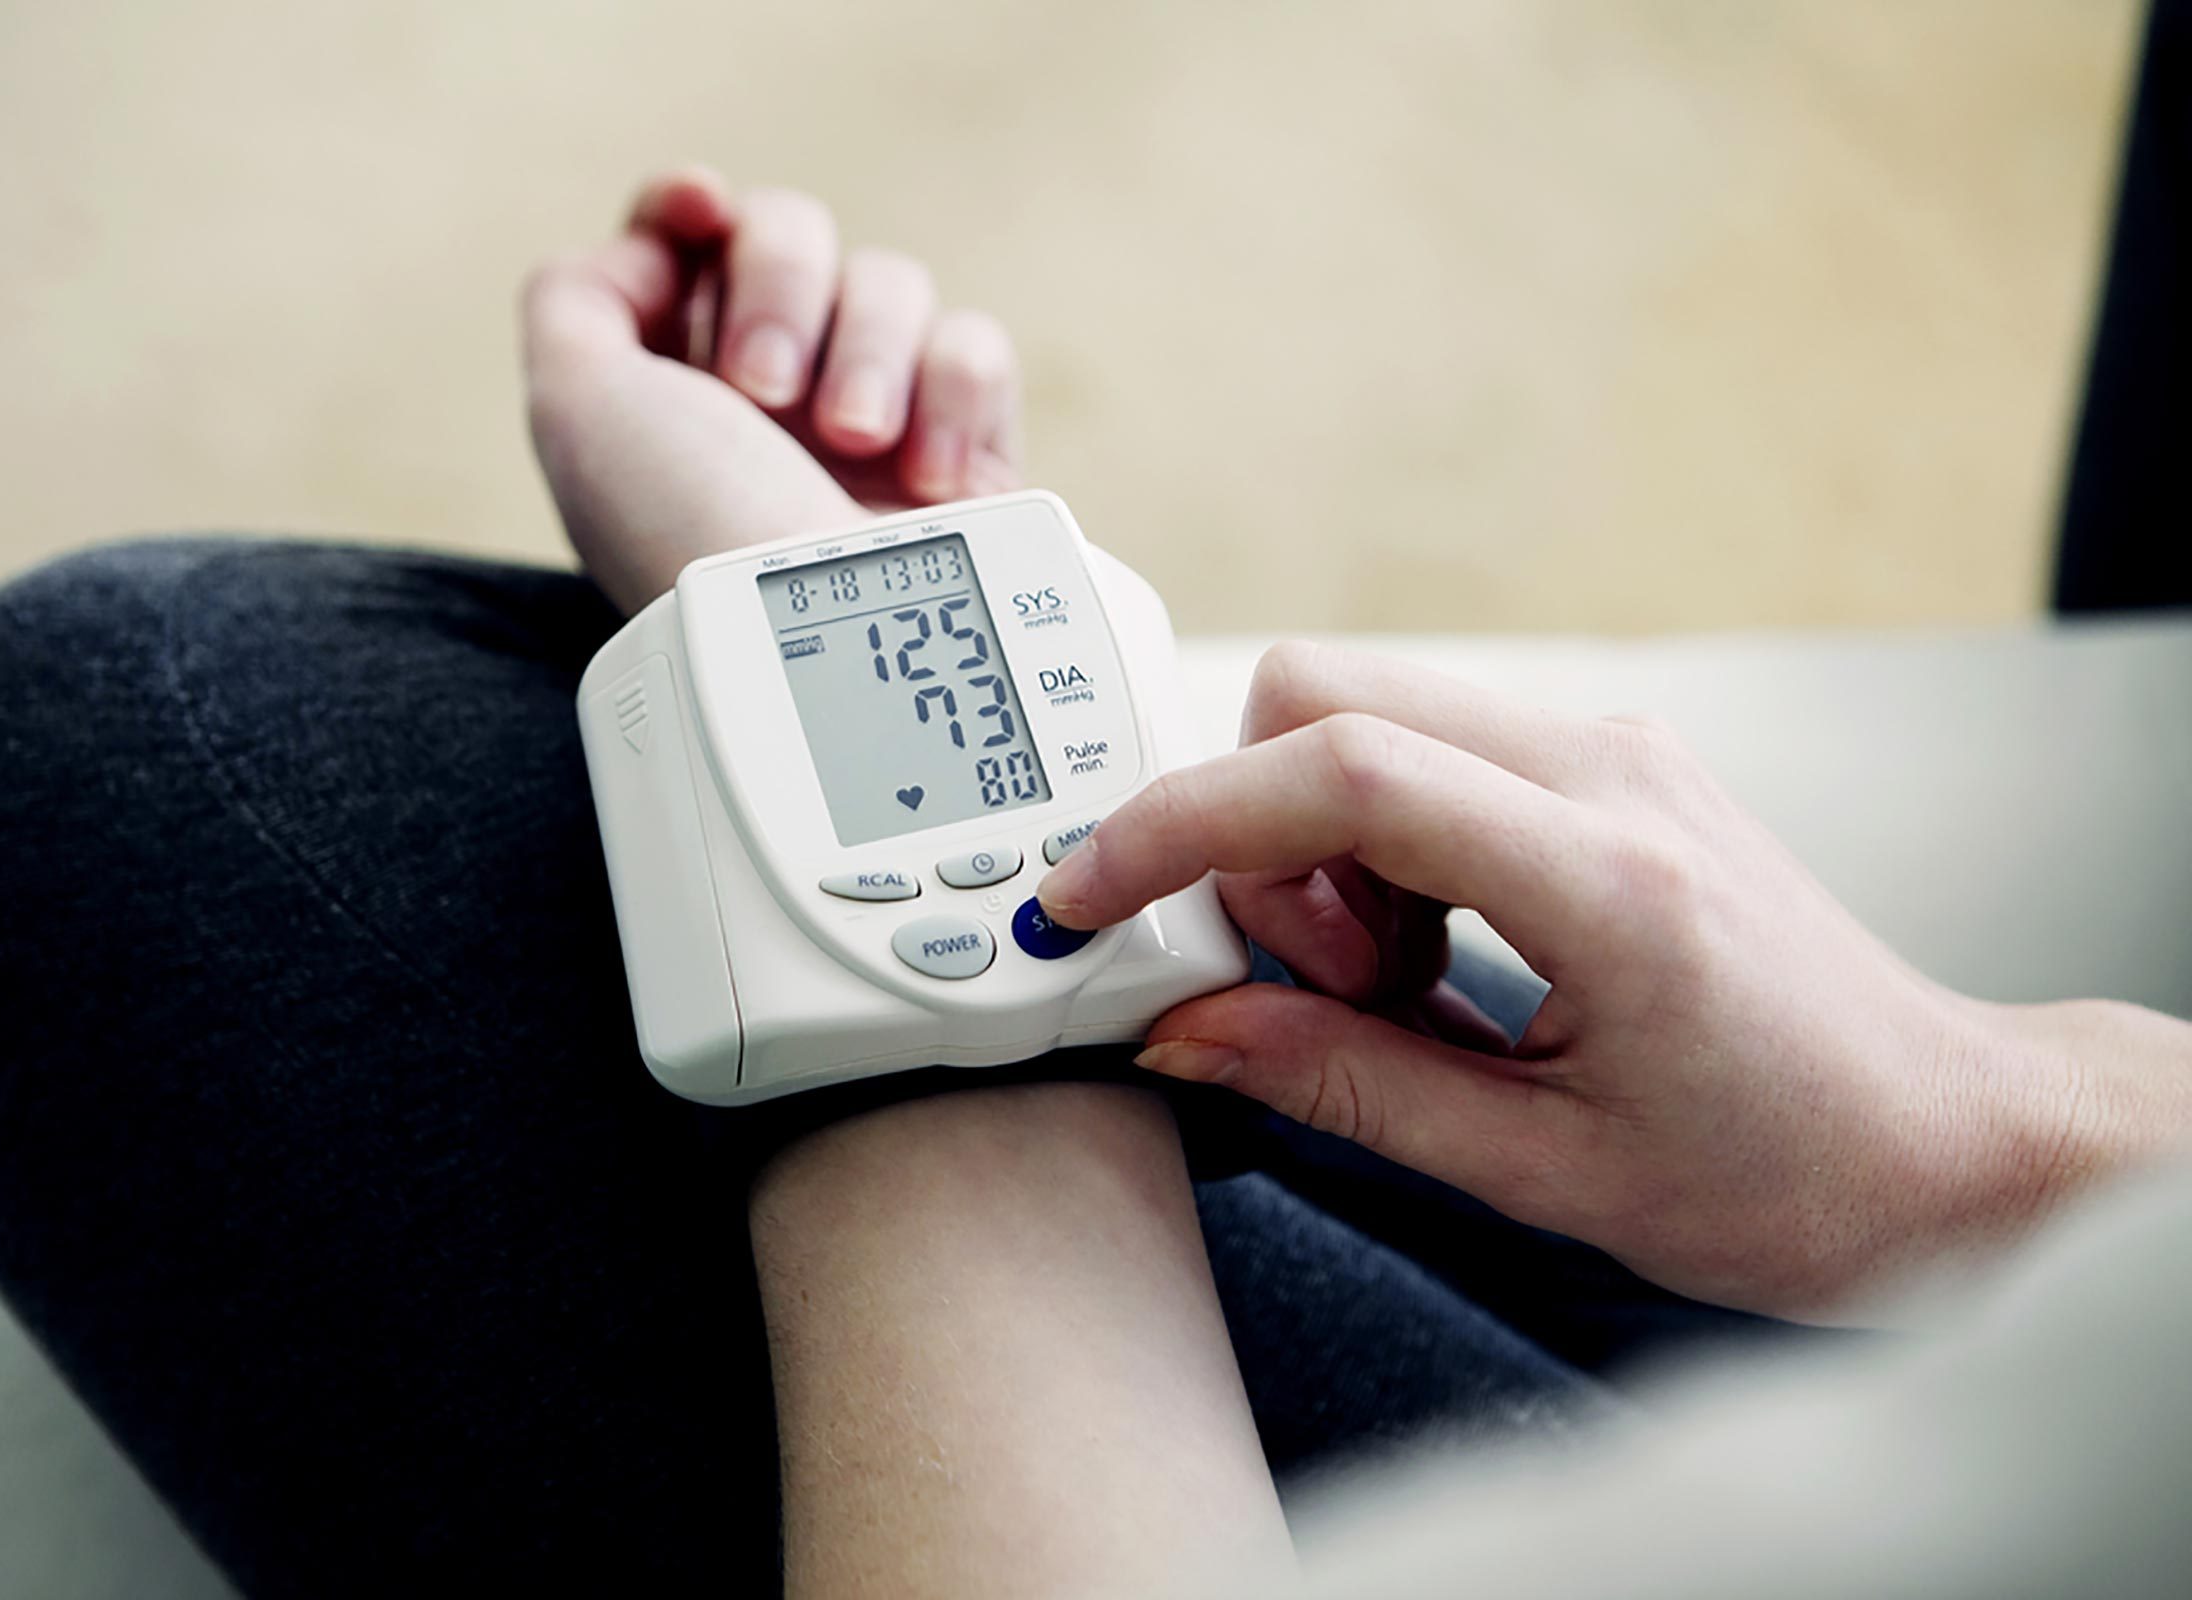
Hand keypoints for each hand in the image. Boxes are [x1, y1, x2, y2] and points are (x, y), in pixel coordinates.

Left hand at [520, 166, 1024, 612]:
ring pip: (889, 280)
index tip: (698, 210)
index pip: (688, 240)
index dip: (688, 207)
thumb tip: (663, 243)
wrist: (829, 643)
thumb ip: (576, 295)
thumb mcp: (573, 403)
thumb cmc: (690, 527)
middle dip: (774, 290)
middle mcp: (772, 396)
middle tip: (763, 393)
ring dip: (867, 350)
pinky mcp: (966, 448)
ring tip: (852, 444)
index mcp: (673, 387)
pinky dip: (950, 396)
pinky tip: (923, 479)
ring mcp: (875, 416)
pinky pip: (974, 344)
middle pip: (787, 234)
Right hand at [1037, 641, 2191, 1321]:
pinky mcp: (1603, 770)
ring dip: (1321, 850)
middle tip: (1310, 980)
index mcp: (1603, 876)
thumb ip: (1350, 1090)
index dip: (1183, 823)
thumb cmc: (1796, 1176)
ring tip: (1393, 990)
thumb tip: (1192, 1033)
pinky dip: (1378, 847)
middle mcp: (1607, 772)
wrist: (1949, 1145)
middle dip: (1253, 832)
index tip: (1094, 892)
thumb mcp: (1551, 1173)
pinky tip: (1433, 960)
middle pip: (1327, 694)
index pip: (1343, 773)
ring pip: (1367, 715)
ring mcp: (1611, 754)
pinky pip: (1427, 755)